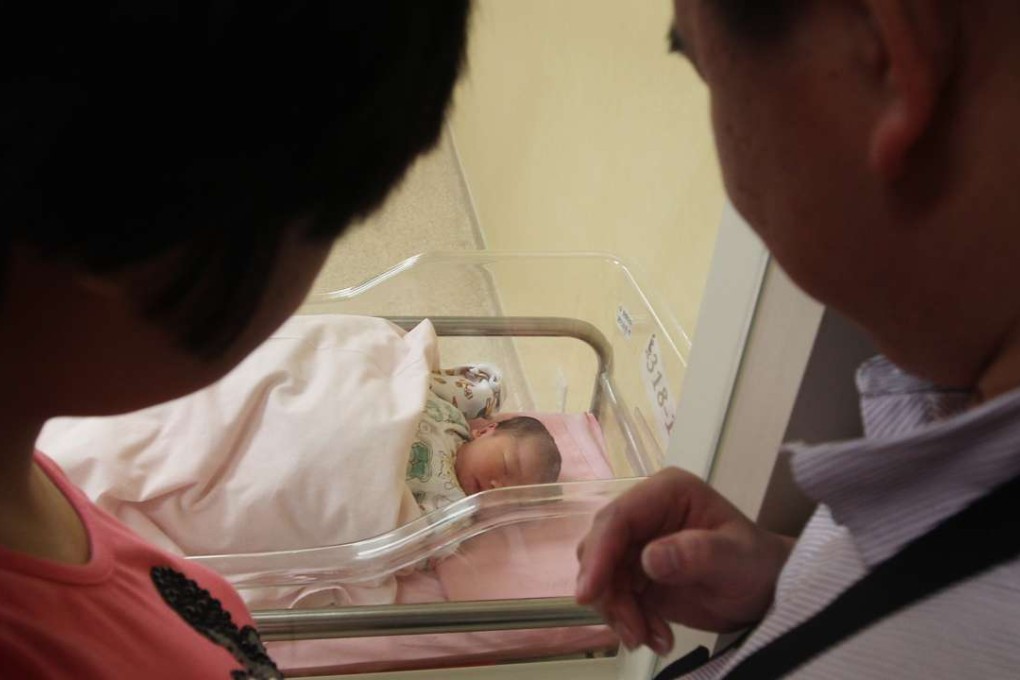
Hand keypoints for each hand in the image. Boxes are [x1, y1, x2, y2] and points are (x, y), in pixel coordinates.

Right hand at [575, 468, 793, 653]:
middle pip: (600, 547)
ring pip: (602, 576)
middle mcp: (645, 513)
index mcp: (666, 493)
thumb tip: (648, 558)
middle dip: (609, 592)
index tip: (589, 594)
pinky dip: (629, 621)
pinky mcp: (636, 574)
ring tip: (651, 640)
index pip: (619, 518)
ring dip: (619, 612)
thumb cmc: (759, 565)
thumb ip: (698, 554)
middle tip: (633, 633)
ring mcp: (638, 543)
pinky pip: (614, 597)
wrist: (767, 592)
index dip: (599, 554)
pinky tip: (657, 638)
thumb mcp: (737, 559)